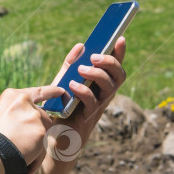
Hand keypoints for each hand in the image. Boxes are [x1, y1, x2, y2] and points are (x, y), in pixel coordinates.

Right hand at [0, 85, 64, 173]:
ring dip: (35, 145)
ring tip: (19, 153)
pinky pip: (43, 147)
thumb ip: (14, 113)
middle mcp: (25, 101)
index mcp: (12, 96)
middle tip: (22, 143)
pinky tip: (24, 159)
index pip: (38, 92)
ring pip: (43, 132)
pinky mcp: (41, 130)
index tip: (61, 91)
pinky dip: (36, 156)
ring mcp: (34, 115)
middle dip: (36, 130)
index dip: (52, 92)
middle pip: (41, 116)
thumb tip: (23, 122)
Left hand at [47, 37, 126, 158]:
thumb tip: (80, 45)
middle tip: (95, 56)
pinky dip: (83, 91)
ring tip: (82, 69)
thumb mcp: (63, 80)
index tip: (120, 38)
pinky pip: (92, 102)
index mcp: (100, 84)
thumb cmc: (61, 106)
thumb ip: (71, 64)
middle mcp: (104, 95)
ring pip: (110, 88)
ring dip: (97, 75)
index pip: (115, 66)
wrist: (53, 135)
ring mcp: (99, 107)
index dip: (120, 53)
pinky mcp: (89, 118)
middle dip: (110, 62)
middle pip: (119, 76)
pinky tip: (72, 85)